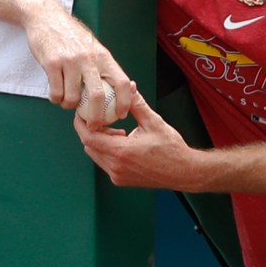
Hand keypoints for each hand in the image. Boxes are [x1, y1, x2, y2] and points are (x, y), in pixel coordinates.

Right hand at [24, 4, 133, 120]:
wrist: (46, 17)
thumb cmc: (71, 37)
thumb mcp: (93, 49)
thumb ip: (102, 68)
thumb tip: (115, 92)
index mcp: (104, 57)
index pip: (122, 82)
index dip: (125, 101)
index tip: (121, 114)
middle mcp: (89, 59)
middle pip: (97, 96)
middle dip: (96, 117)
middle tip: (93, 125)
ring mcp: (70, 61)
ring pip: (73, 98)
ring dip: (70, 106)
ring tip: (67, 103)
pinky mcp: (51, 63)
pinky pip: (56, 92)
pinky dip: (56, 99)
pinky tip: (56, 95)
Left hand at [74, 87, 201, 190]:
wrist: (184, 172)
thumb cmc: (172, 148)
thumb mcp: (154, 122)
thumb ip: (137, 104)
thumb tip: (128, 86)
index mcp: (121, 151)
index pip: (88, 137)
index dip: (81, 123)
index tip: (83, 112)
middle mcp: (116, 166)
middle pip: (89, 145)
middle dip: (92, 130)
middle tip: (102, 117)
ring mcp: (117, 175)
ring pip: (95, 155)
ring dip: (100, 141)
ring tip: (117, 130)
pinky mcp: (120, 180)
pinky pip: (105, 163)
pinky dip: (107, 151)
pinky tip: (123, 142)